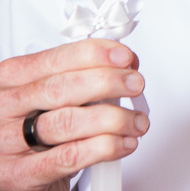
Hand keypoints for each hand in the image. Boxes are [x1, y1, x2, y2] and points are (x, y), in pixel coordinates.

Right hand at [0, 40, 147, 190]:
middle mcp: (6, 107)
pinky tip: (123, 143)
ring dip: (114, 119)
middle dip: (108, 82)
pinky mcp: (20, 174)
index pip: (54, 59)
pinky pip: (69, 156)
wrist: (14, 169)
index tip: (124, 57)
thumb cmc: (32, 125)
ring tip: (136, 120)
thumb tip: (122, 65)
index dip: (95, 55)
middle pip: (61, 89)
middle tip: (135, 84)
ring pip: (67, 122)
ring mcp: (9, 142)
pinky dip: (104, 147)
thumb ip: (77, 76)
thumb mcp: (44, 94)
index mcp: (11, 79)